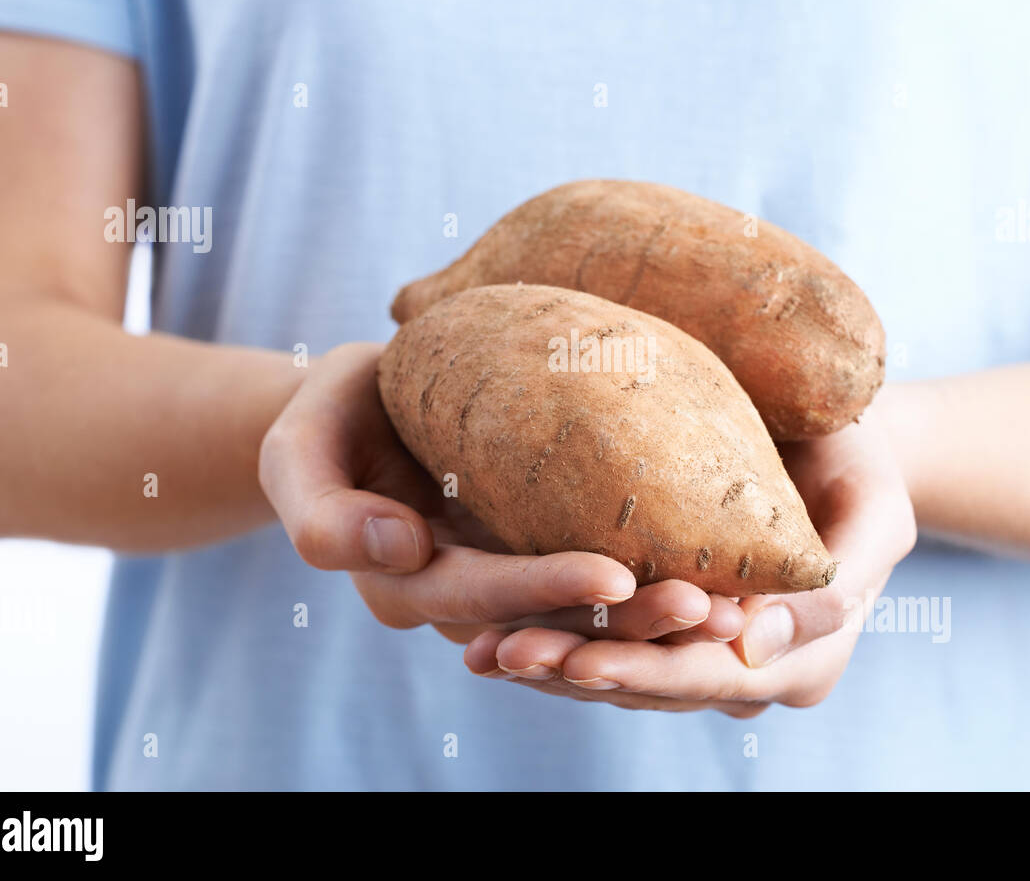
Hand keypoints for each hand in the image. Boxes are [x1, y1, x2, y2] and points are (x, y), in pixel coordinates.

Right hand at [258, 342, 743, 644]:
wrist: (364, 404)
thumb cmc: (332, 415)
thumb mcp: (296, 449)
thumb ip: (323, 512)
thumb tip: (404, 549)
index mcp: (401, 582)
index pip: (478, 596)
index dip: (544, 592)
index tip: (615, 577)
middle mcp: (463, 596)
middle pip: (549, 624)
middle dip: (628, 625)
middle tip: (708, 609)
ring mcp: (509, 577)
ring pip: (588, 619)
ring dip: (658, 621)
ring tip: (733, 606)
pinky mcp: (544, 549)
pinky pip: (603, 584)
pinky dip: (656, 589)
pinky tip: (721, 578)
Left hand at [461, 408, 915, 714]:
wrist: (833, 439)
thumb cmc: (860, 463)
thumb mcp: (877, 513)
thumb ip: (832, 587)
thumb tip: (752, 645)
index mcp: (802, 660)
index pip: (710, 676)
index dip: (642, 671)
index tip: (578, 659)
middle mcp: (745, 672)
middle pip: (652, 685)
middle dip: (576, 672)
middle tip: (505, 653)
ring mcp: (702, 654)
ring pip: (621, 673)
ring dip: (553, 665)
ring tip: (483, 650)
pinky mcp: (665, 625)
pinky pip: (607, 642)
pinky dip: (556, 637)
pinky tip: (493, 632)